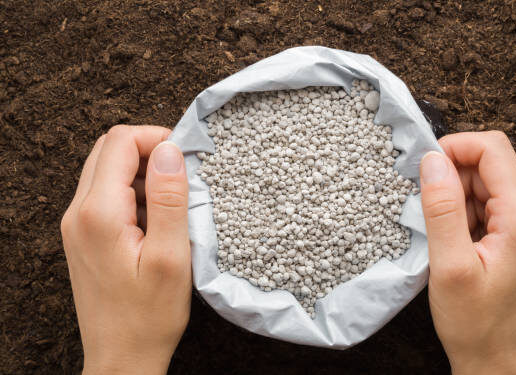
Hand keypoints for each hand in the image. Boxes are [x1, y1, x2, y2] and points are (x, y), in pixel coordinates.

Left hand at [61, 125, 190, 373]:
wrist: (121, 357)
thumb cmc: (149, 316)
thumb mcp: (171, 257)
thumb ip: (169, 198)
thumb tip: (169, 150)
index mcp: (98, 213)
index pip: (119, 142)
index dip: (156, 138)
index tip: (187, 156)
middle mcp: (78, 213)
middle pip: (108, 151)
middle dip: (149, 151)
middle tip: (183, 175)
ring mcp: (77, 225)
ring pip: (107, 171)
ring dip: (143, 173)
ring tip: (174, 203)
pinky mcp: (84, 236)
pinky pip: (106, 195)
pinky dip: (134, 193)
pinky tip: (157, 220)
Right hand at [420, 131, 515, 374]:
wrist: (492, 357)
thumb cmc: (474, 322)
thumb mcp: (449, 264)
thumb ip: (441, 208)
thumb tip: (432, 161)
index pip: (493, 150)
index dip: (455, 147)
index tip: (424, 165)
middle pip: (488, 165)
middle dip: (450, 175)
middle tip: (424, 205)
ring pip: (484, 183)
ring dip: (454, 196)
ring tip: (439, 232)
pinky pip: (485, 204)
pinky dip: (460, 212)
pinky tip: (450, 239)